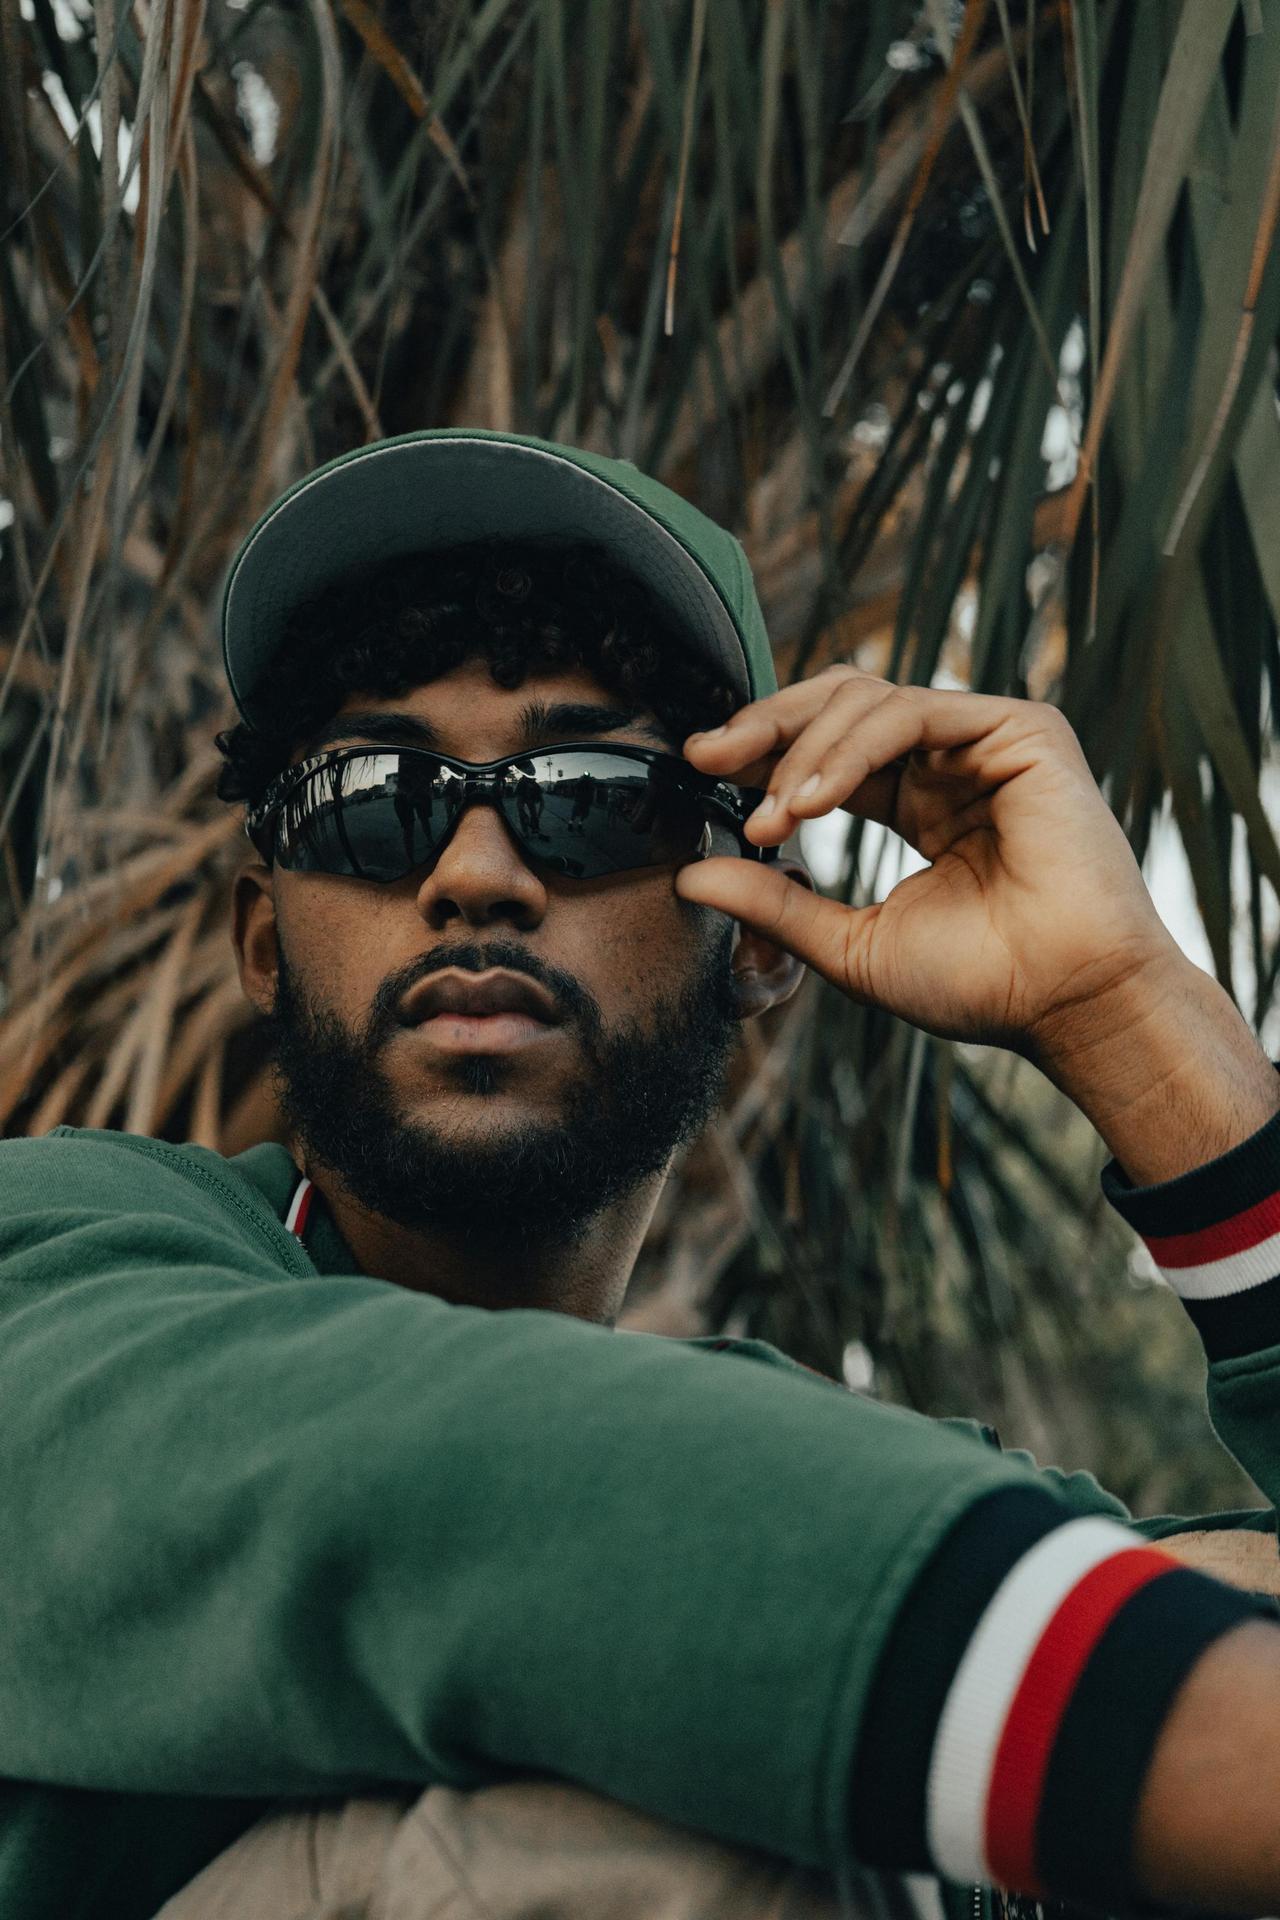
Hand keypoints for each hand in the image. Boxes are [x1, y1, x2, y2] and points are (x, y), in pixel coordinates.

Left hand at [676, 664, 1181, 1068]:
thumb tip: (688, 878)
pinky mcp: (1020, 729)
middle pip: (839, 703)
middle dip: (764, 725)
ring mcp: (986, 739)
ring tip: (773, 819)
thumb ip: (774, 904)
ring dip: (802, 754)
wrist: (1064, 1003)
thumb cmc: (980, 985)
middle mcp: (950, 762)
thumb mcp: (850, 943)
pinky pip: (909, 713)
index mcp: (919, 802)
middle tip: (706, 757)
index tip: (696, 769)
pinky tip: (810, 802)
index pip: (826, 750)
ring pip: (866, 701)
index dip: (759, 752)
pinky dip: (847, 751)